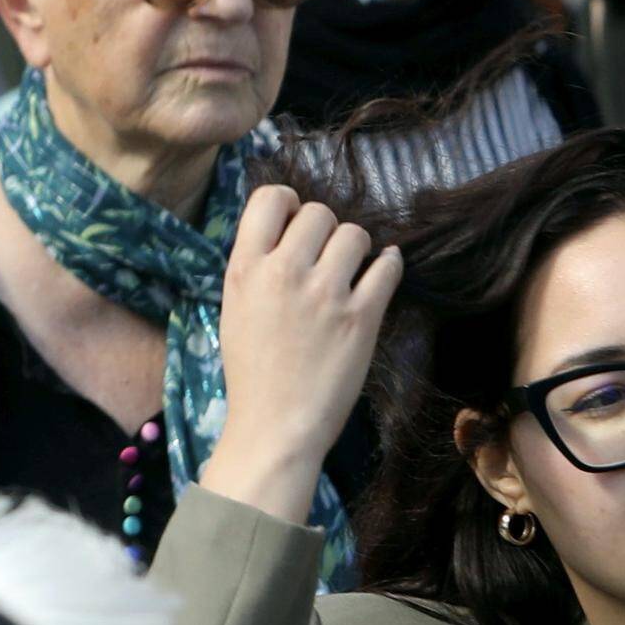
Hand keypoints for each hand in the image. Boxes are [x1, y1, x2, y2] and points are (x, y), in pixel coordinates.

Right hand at [202, 184, 398, 526]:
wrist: (276, 426)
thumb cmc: (252, 372)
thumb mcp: (234, 307)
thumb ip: (256, 267)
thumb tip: (286, 232)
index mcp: (246, 268)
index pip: (270, 198)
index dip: (288, 203)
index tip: (296, 222)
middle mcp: (284, 272)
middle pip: (319, 212)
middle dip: (326, 228)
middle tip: (327, 254)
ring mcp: (325, 294)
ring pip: (355, 234)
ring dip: (357, 247)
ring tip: (352, 268)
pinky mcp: (361, 317)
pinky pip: (387, 268)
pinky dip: (389, 264)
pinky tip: (383, 270)